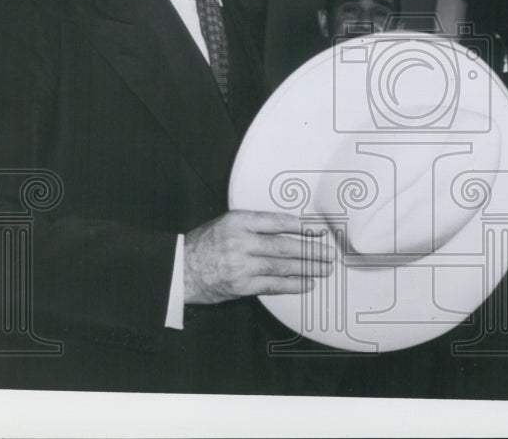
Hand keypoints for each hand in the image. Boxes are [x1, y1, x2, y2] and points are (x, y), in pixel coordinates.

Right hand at [183, 210, 333, 303]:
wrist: (179, 270)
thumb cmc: (203, 245)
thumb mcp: (225, 223)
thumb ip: (253, 225)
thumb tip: (289, 229)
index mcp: (238, 221)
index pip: (277, 222)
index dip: (301, 226)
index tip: (316, 230)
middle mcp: (240, 242)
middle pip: (284, 245)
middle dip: (310, 249)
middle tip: (328, 252)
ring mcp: (241, 265)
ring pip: (282, 266)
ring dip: (307, 267)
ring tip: (324, 268)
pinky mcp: (241, 286)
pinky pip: (273, 285)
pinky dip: (293, 285)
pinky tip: (307, 283)